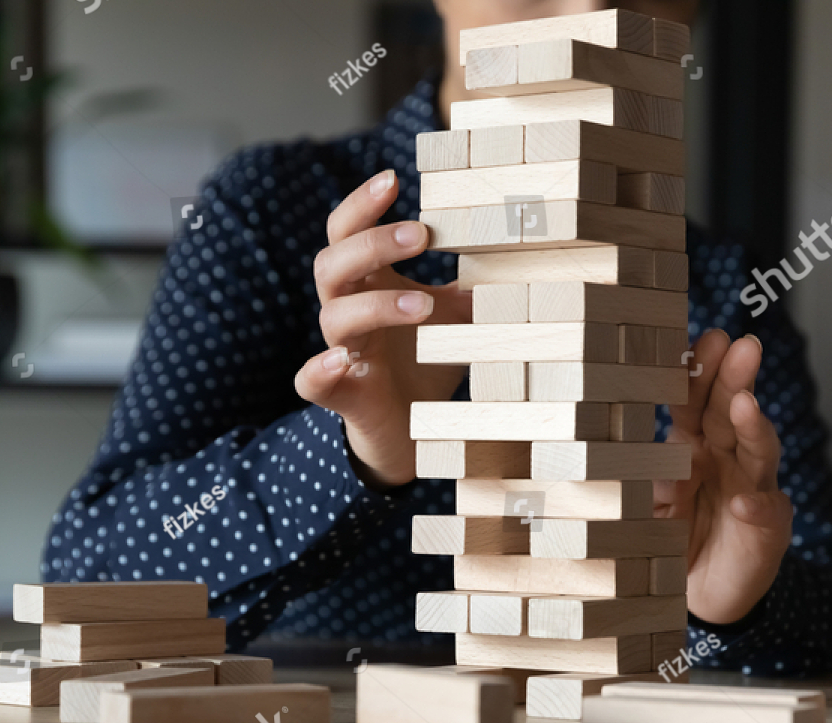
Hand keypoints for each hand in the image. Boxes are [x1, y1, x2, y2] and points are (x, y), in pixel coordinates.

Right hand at [295, 169, 470, 486]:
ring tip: (422, 305)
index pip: (347, 231)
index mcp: (369, 284)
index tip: (394, 178)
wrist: (410, 434)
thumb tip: (521, 254)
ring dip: (375, 305)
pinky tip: (341, 360)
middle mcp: (347, 312)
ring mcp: (340, 352)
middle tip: (420, 235)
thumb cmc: (426, 364)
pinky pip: (310, 380)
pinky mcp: (339, 395)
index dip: (362, 204)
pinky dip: (320, 368)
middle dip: (373, 244)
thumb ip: (474, 287)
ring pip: (333, 316)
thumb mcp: (456, 319)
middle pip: (333, 263)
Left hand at [654, 329, 794, 624]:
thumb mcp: (648, 510)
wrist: (702, 595)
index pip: (694, 401)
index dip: (695, 373)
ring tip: (745, 405)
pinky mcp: (768, 527)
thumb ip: (650, 487)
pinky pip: (766, 514)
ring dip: (752, 426)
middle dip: (734, 377)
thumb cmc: (674, 541)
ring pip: (758, 449)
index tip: (696, 341)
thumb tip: (654, 471)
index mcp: (694, 445)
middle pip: (731, 411)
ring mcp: (752, 488)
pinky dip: (757, 508)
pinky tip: (746, 504)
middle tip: (739, 347)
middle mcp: (726, 458)